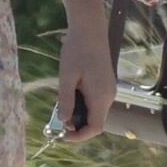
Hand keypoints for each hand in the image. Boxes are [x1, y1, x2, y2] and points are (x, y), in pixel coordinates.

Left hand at [55, 19, 116, 142]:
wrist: (90, 29)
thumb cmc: (76, 50)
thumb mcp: (67, 77)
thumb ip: (66, 100)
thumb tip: (64, 122)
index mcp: (101, 97)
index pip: (95, 128)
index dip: (80, 137)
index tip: (63, 135)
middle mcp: (109, 96)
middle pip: (95, 121)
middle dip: (77, 126)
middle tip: (58, 119)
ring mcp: (109, 90)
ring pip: (95, 112)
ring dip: (79, 114)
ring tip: (62, 105)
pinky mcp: (105, 84)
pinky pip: (95, 102)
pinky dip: (83, 105)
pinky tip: (71, 94)